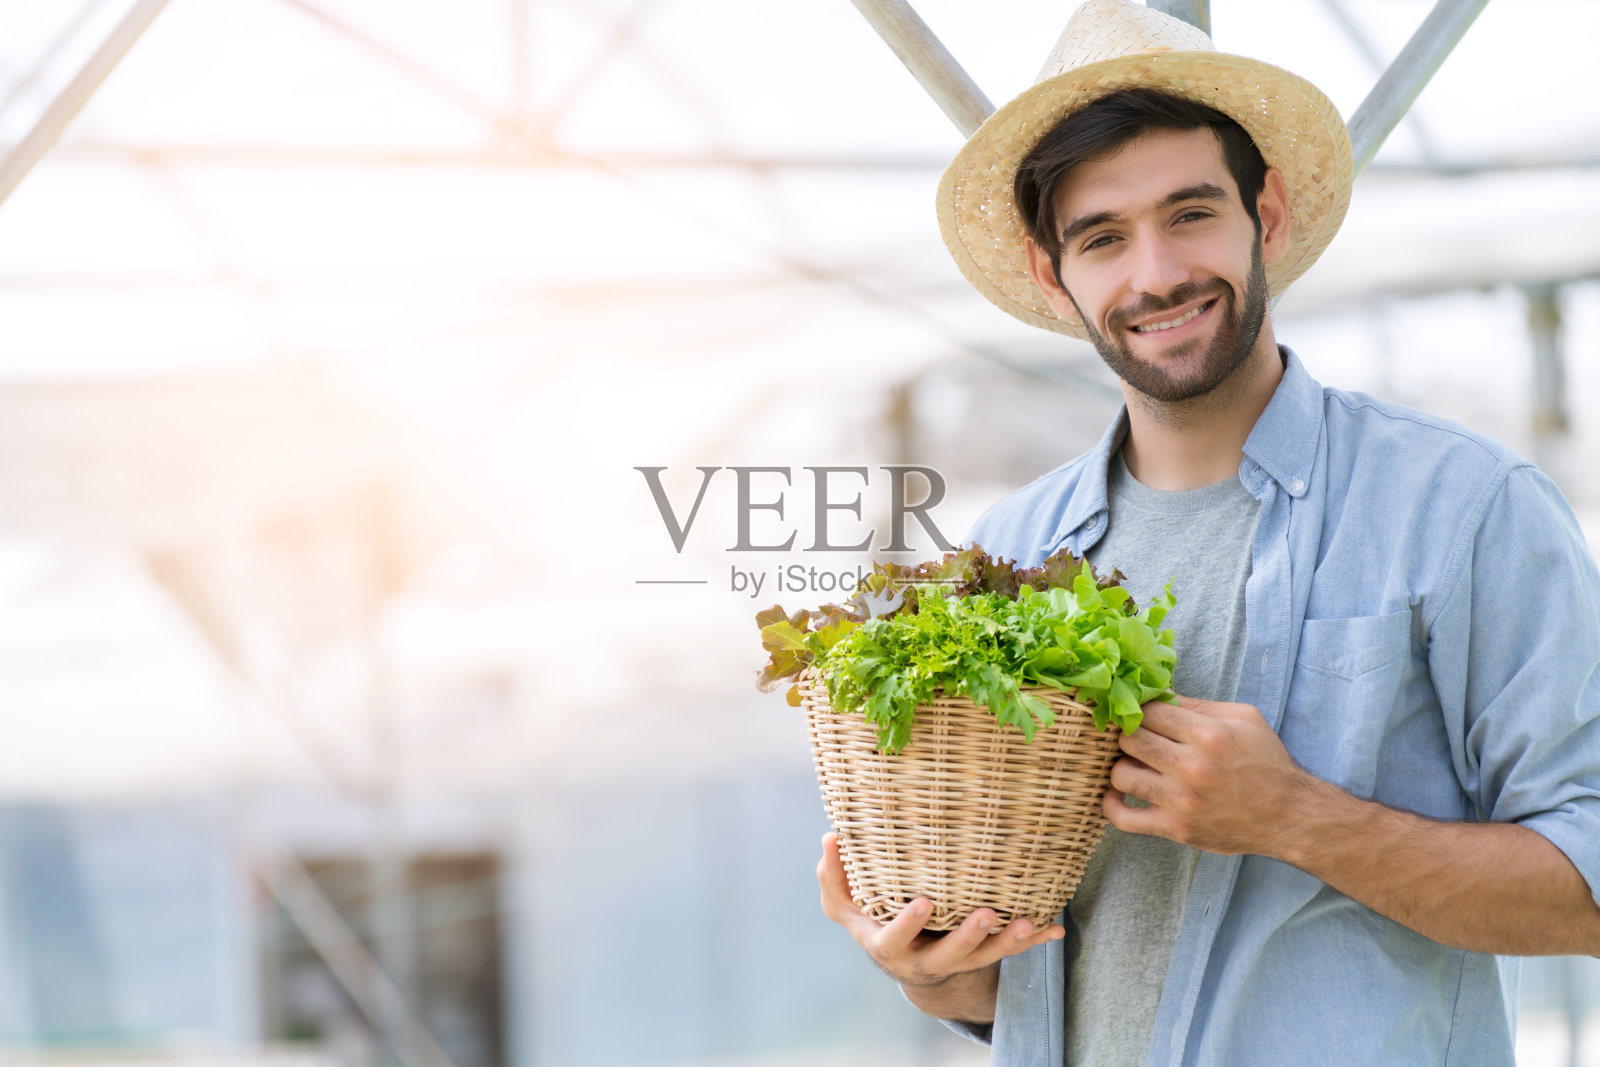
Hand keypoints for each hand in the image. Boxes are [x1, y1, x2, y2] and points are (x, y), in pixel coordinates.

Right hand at [816, 831, 1062, 987]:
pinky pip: (1007, 952)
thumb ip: (835, 874)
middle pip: (947, 955)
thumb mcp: (844, 902)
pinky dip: (1032, 941)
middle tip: (987, 914)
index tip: (924, 901)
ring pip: (982, 958)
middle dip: (967, 937)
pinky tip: (1054, 929)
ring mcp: (954, 961)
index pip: (893, 938)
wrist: (905, 957)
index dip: (908, 924)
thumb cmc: (871, 916)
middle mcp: (922, 959)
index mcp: (887, 943)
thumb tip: (831, 838)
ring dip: (1007, 943)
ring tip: (1027, 922)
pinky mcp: (979, 957)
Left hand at [1104, 694, 1311, 855]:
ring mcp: (1181, 801)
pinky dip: (1111, 805)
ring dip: (1123, 767)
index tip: (1143, 715)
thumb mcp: (1243, 718)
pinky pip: (1123, 818)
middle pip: (1129, 739)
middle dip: (1130, 735)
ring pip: (1120, 774)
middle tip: (1139, 739)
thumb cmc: (1267, 762)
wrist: (1289, 815)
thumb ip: (1199, 705)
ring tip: (1138, 766)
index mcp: (1207, 734)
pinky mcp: (1176, 828)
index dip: (1141, 710)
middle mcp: (1191, 767)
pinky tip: (1117, 795)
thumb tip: (1159, 694)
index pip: (1148, 711)